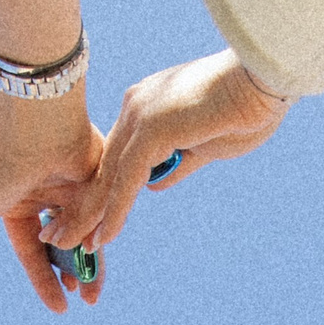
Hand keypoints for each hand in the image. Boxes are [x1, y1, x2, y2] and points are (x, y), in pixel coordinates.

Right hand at [0, 95, 107, 313]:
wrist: (37, 130)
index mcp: (16, 207)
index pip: (32, 253)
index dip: (44, 281)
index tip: (60, 307)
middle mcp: (45, 200)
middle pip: (63, 249)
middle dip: (71, 275)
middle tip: (83, 300)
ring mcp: (73, 189)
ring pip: (87, 235)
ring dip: (91, 264)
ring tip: (94, 292)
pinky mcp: (98, 178)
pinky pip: (103, 215)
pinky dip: (101, 236)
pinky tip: (97, 256)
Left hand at [47, 49, 287, 252]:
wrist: (268, 78)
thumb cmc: (248, 108)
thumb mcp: (206, 146)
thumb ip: (178, 164)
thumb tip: (158, 184)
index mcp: (146, 108)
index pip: (116, 158)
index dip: (99, 192)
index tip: (83, 219)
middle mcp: (136, 108)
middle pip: (103, 168)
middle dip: (79, 206)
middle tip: (55, 236)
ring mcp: (142, 117)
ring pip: (108, 177)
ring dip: (87, 215)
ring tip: (67, 246)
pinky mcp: (153, 130)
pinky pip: (127, 181)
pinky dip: (115, 212)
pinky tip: (103, 238)